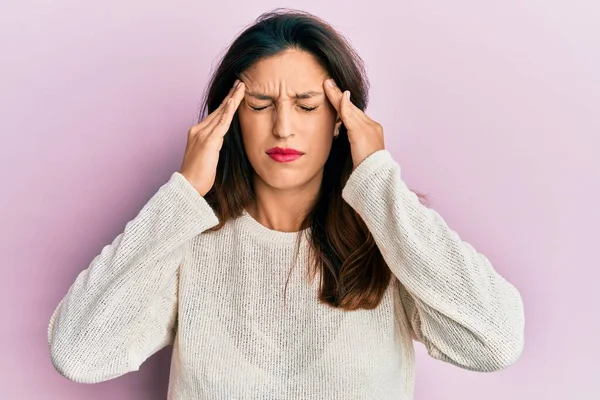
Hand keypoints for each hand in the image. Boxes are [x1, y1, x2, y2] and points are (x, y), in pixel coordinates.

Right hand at [179, 79, 244, 195]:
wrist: (188, 186)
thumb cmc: (198, 176)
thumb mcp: (208, 157)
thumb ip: (215, 146)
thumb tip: (222, 142)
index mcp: (198, 133)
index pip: (216, 115)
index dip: (226, 103)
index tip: (235, 93)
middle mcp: (198, 130)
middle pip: (219, 109)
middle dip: (231, 95)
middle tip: (241, 83)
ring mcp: (202, 134)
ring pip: (221, 113)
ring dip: (232, 99)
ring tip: (242, 87)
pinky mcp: (208, 141)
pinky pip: (221, 123)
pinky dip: (228, 112)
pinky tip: (234, 102)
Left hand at [323, 78, 384, 168]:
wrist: (377, 177)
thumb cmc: (366, 170)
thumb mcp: (358, 153)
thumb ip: (352, 142)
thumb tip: (341, 134)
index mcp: (372, 130)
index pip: (354, 113)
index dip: (343, 103)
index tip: (334, 93)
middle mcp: (372, 126)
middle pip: (352, 107)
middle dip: (339, 95)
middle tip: (328, 82)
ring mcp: (368, 128)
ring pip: (350, 109)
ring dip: (337, 96)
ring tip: (327, 84)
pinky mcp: (362, 132)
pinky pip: (351, 117)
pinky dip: (344, 106)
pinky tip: (340, 96)